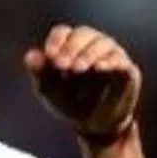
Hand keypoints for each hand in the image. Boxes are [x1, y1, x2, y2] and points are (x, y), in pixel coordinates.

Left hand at [24, 24, 140, 143]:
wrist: (91, 124)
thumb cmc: (69, 102)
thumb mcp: (50, 91)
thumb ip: (40, 74)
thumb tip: (30, 55)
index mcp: (71, 47)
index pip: (63, 32)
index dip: (56, 41)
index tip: (50, 56)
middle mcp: (92, 46)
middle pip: (83, 33)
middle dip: (71, 48)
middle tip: (61, 65)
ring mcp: (111, 55)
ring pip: (103, 43)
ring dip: (88, 54)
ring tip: (77, 69)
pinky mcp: (126, 71)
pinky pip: (122, 61)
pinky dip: (111, 62)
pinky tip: (100, 68)